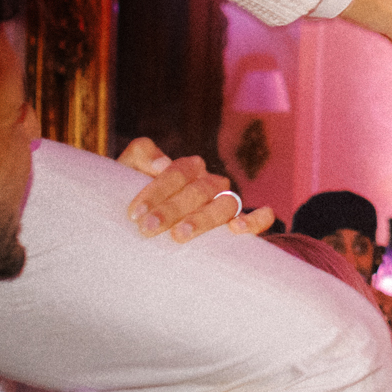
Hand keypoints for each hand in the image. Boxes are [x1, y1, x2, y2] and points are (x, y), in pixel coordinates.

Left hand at [117, 137, 270, 239]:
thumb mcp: (129, 173)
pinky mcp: (241, 226)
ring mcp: (227, 204)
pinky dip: (256, 220)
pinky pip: (261, 218)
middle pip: (199, 190)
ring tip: (179, 236)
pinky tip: (237, 229)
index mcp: (188, 169)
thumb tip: (162, 163)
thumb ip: (141, 156)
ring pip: (225, 204)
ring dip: (203, 220)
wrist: (142, 231)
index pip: (179, 172)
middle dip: (172, 209)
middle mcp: (211, 183)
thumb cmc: (137, 202)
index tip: (135, 213)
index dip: (157, 191)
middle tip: (148, 228)